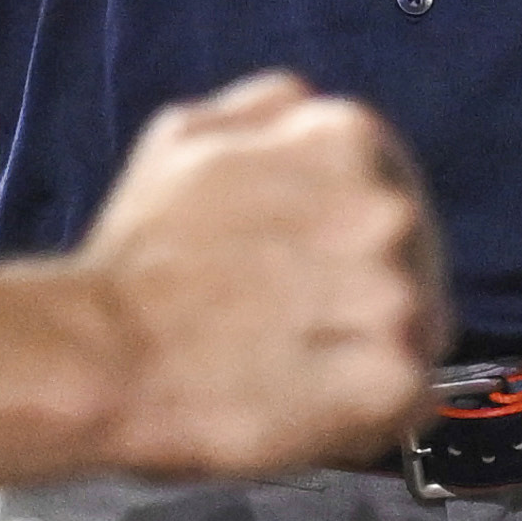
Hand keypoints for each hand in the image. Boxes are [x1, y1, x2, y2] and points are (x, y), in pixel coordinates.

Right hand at [68, 76, 441, 478]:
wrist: (104, 356)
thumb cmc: (139, 256)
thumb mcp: (187, 134)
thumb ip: (266, 109)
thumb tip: (309, 105)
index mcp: (350, 136)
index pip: (391, 193)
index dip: (347, 243)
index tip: (306, 274)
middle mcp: (390, 206)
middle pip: (414, 263)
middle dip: (364, 297)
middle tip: (291, 327)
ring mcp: (399, 294)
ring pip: (417, 333)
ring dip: (367, 354)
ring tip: (292, 370)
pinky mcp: (394, 378)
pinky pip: (411, 402)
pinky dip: (370, 414)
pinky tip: (309, 407)